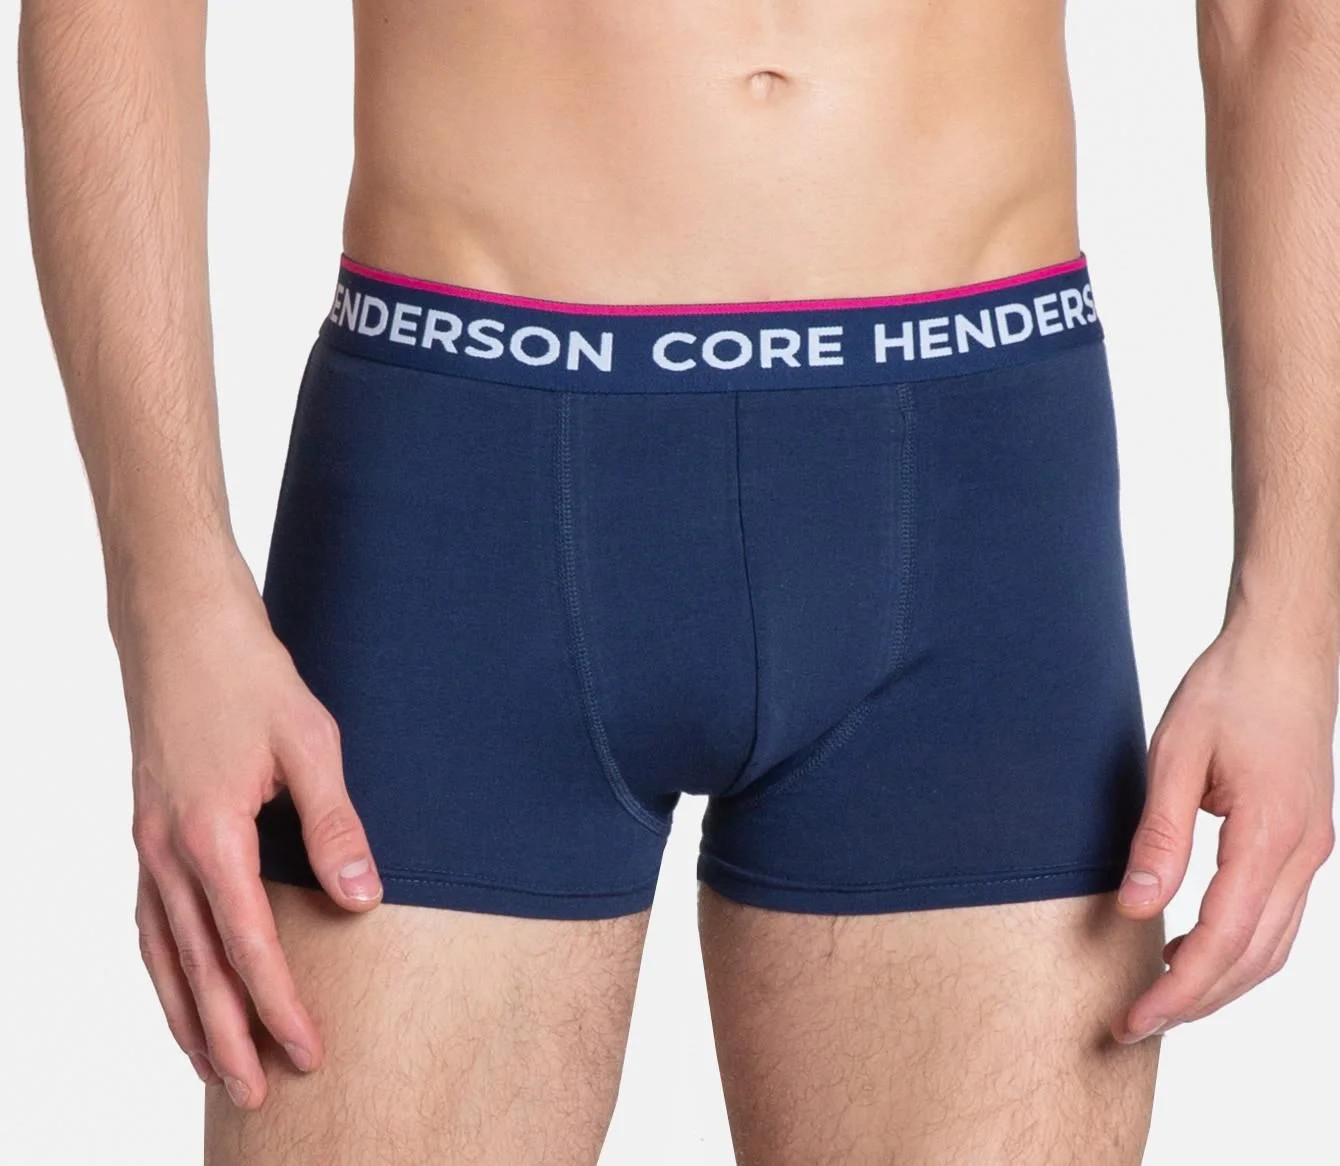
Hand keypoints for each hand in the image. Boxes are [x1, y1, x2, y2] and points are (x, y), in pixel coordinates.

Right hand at [121, 563, 381, 1108]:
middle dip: (228, 1039)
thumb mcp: (311, 743)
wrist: (180, 624)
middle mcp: (168, 852)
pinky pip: (148, 920)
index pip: (249, 949)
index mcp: (211, 837)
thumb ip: (335, 826)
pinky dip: (163, 970)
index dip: (281, 1008)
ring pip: (162, 956)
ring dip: (187, 1017)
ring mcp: (148, 844)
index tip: (311, 1054)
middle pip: (197, 971)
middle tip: (259, 1098)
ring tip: (214, 1068)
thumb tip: (363, 900)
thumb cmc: (250, 675)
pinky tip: (179, 988)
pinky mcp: (146, 830)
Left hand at [1111, 615, 1336, 1042]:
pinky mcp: (1305, 843)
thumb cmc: (1229, 691)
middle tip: (1133, 1025)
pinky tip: (1193, 949)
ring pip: (1273, 947)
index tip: (1133, 1018)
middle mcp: (1303, 854)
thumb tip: (1135, 907)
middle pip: (1253, 958)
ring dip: (1219, 983)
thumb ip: (1159, 835)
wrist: (1285, 650)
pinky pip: (1278, 919)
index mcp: (1271, 834)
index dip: (1177, 989)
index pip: (1223, 939)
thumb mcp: (1175, 755)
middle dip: (1194, 1001)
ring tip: (1160, 1001)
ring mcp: (1312, 851)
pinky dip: (1239, 950)